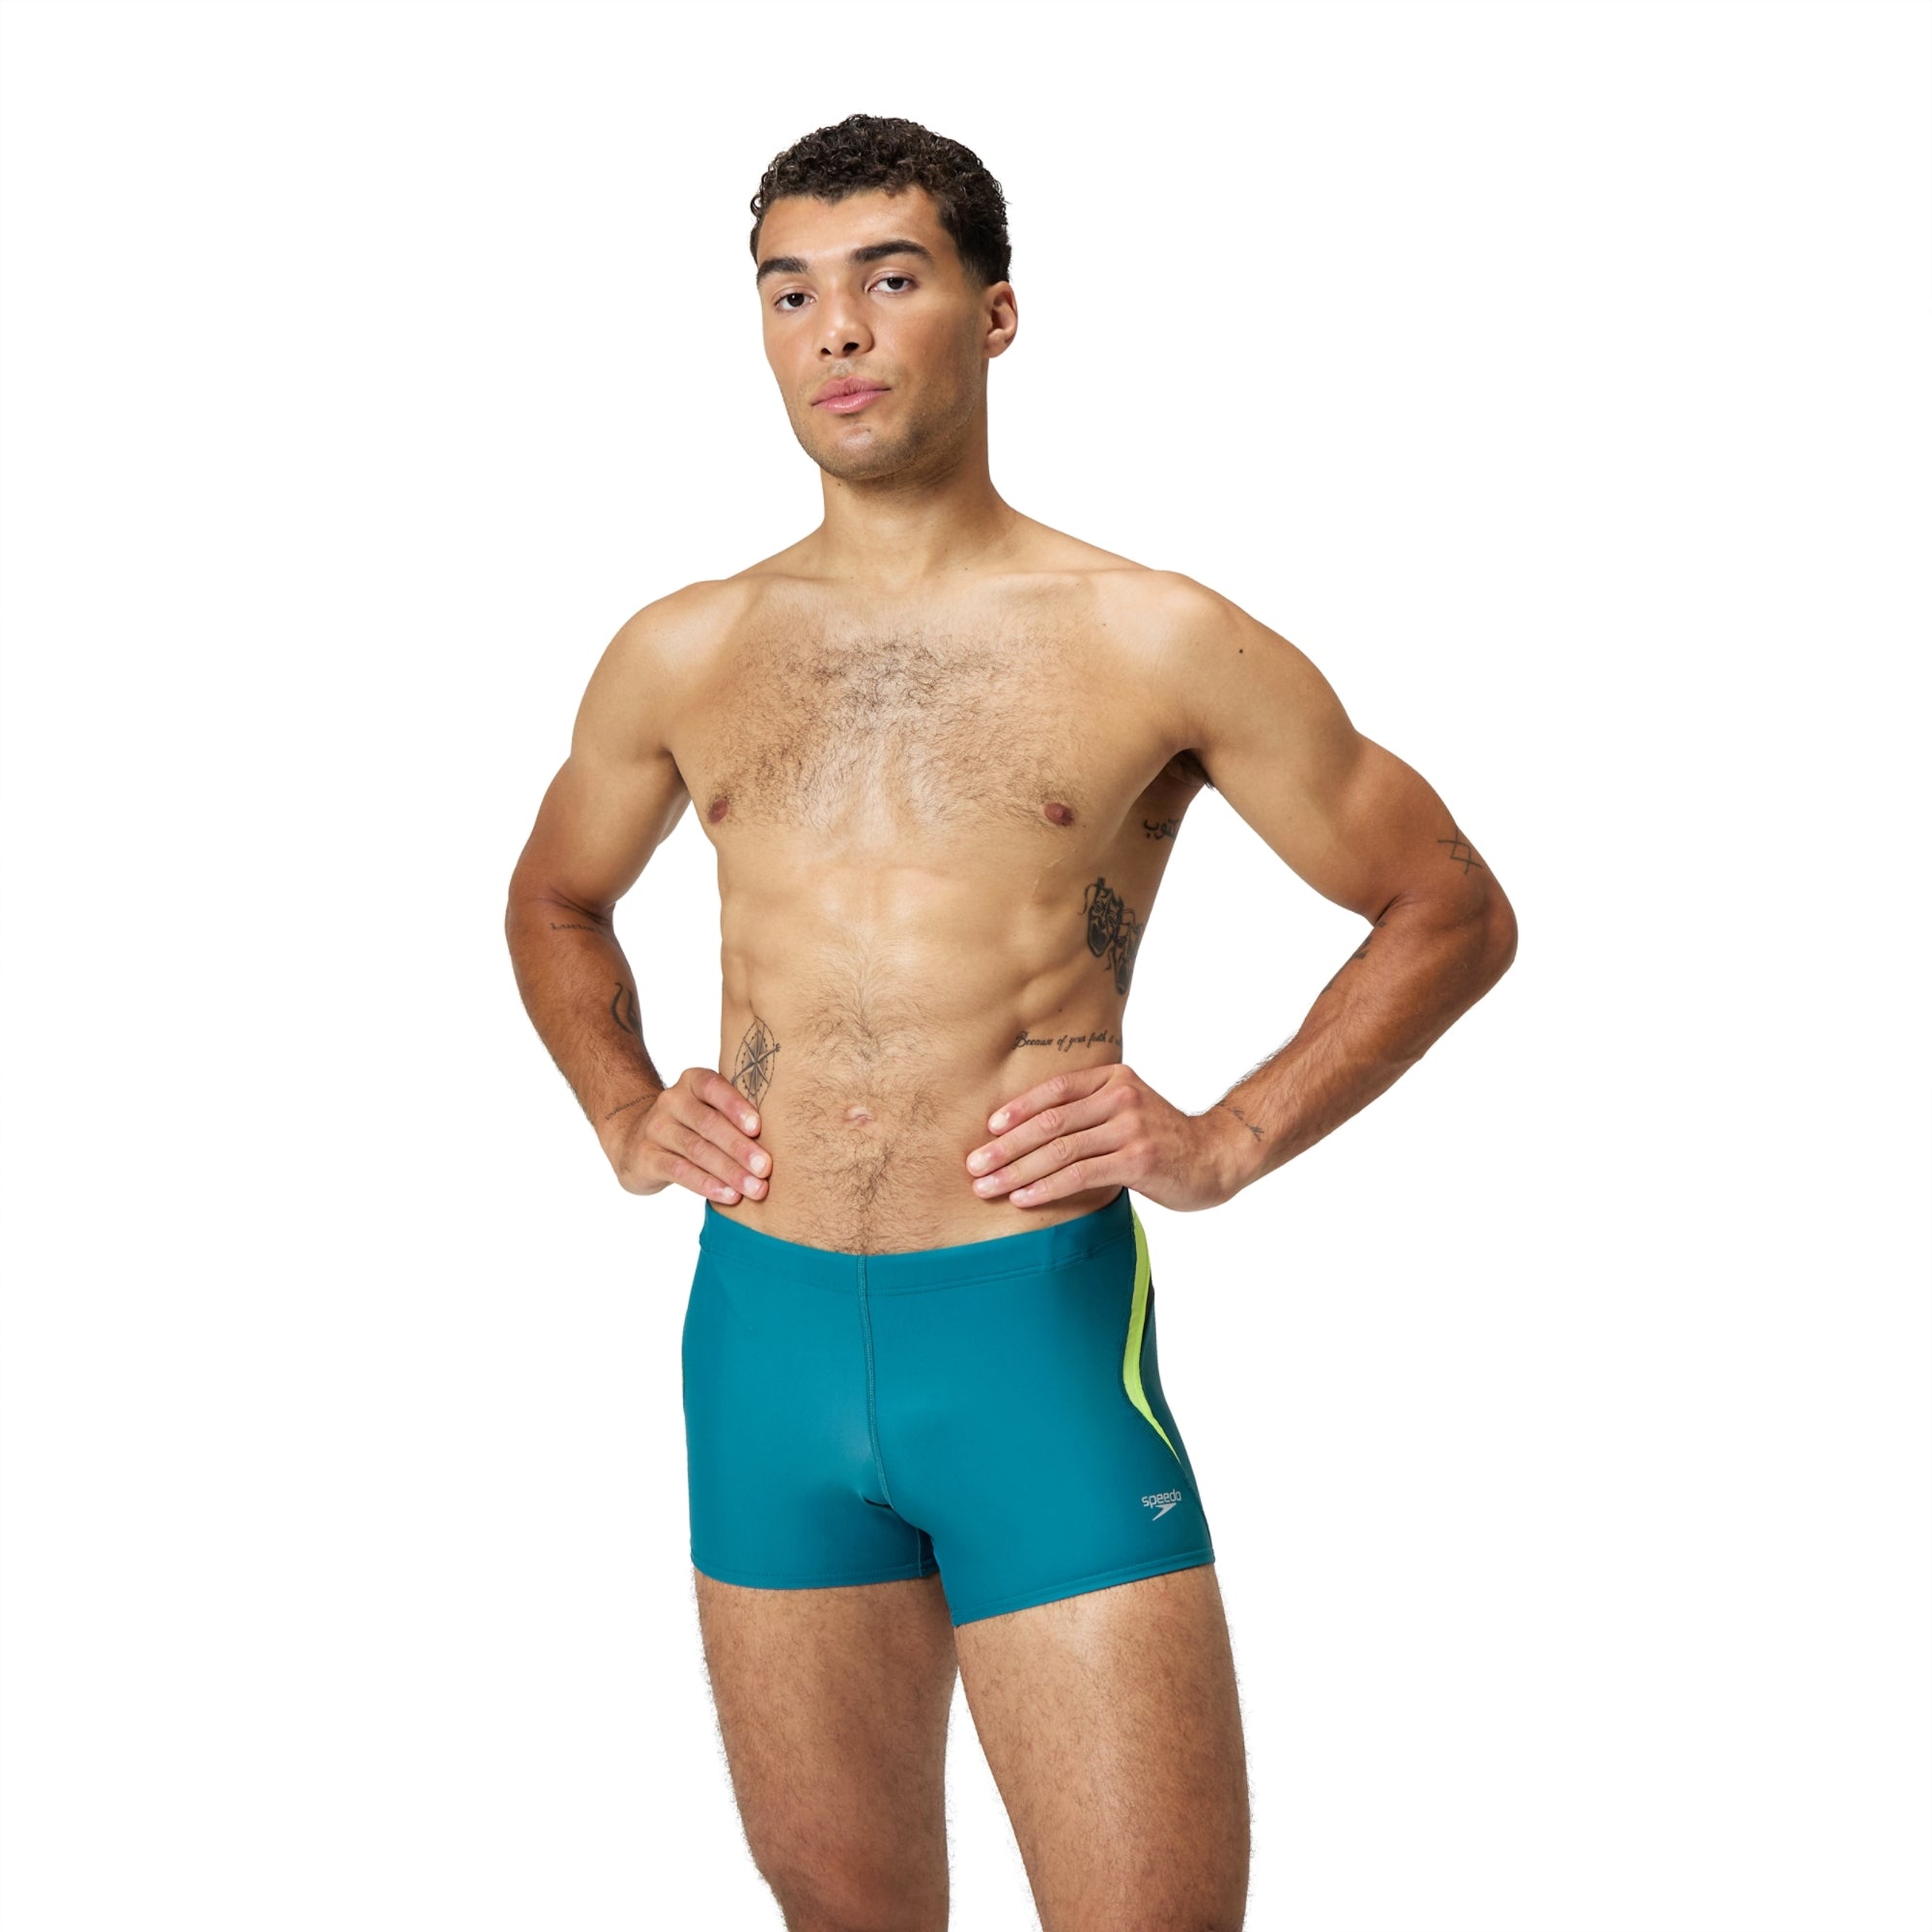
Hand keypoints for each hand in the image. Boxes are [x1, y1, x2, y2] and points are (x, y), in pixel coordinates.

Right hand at [606, 1067, 770, 1202]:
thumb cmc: (691, 1125)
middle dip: (740, 1148)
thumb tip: (785, 1138)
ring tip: (755, 1188)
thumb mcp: (708, 1109)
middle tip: (766, 1168)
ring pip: (697, 1150)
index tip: (757, 1127)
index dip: (736, 1106)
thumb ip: (735, 1115)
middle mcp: (671, 1101)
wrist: (634, 1139)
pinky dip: (707, 1184)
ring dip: (730, 1171)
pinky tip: (729, 1195)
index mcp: (692, 1082)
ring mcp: (656, 1128)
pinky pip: (680, 1171)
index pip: (714, 1087)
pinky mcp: (646, 1157)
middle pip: (708, 1124)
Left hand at [963, 1064, 1245, 1213]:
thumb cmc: (1162, 1138)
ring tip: (988, 1187)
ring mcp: (1130, 1127)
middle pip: (1050, 1123)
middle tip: (974, 1165)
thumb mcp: (1127, 1109)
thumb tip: (1030, 1130)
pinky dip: (1046, 1187)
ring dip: (1017, 1171)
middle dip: (1005, 1146)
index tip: (987, 1130)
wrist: (1216, 1156)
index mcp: (1113, 1078)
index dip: (1017, 1110)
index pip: (1054, 1090)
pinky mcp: (1137, 1159)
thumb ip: (1090, 1110)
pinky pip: (1080, 1174)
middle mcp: (1120, 1097)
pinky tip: (1023, 1198)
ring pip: (1060, 1150)